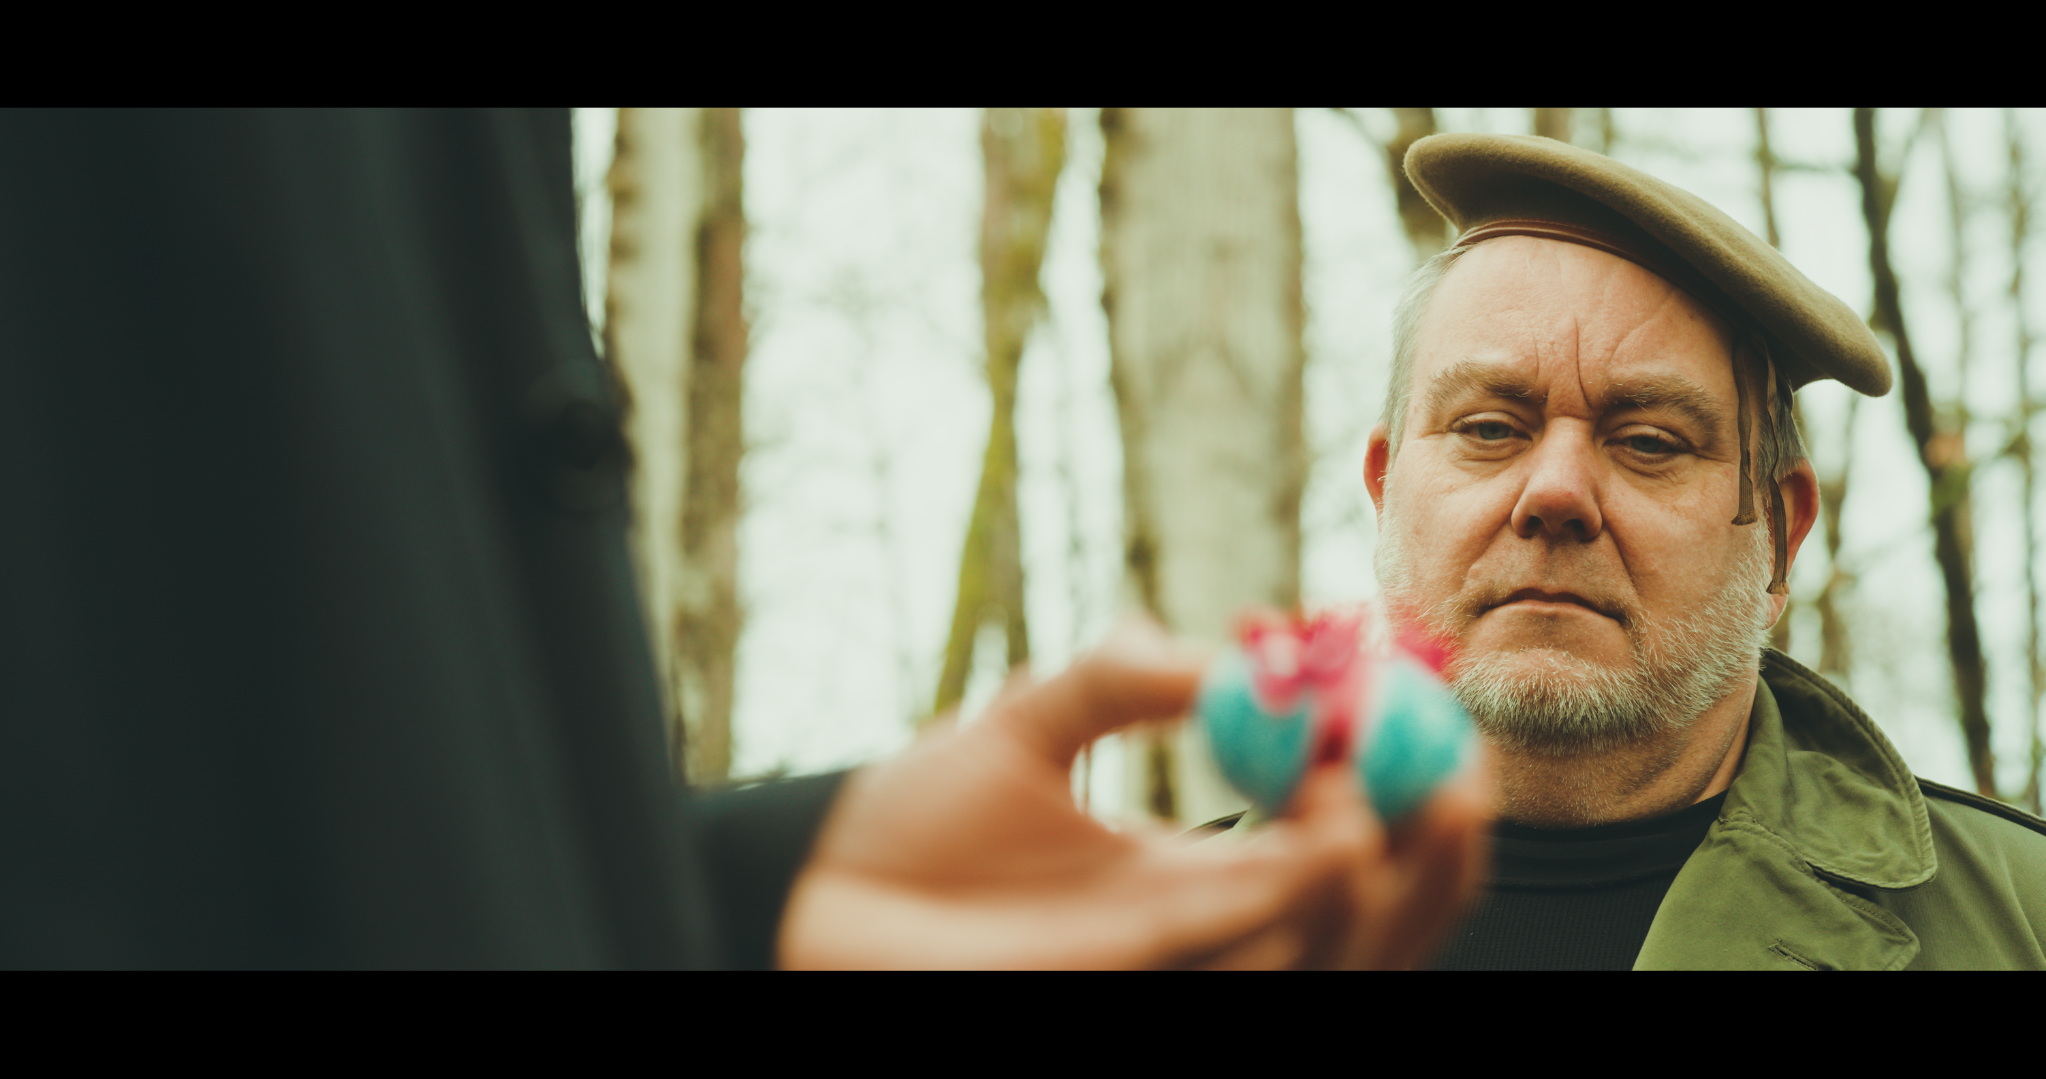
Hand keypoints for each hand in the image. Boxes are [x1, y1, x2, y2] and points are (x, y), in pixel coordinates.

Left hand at [777, 621, 1490, 968]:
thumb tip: (1233, 646)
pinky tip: (1332, 834)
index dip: (1395, 791)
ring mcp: (1179, 970)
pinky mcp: (1143, 986)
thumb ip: (1122, 676)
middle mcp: (1204, 934)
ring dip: (1392, 883)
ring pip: (1332, 954)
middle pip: (1362, 917)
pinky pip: (1261, 966)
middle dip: (1434, 859)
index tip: (1424, 713)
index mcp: (1191, 873)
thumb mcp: (1025, 722)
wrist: (823, 901)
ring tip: (1414, 793)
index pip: (1331, 846)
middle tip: (1462, 772)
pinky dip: (1311, 908)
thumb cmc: (913, 826)